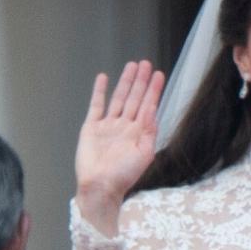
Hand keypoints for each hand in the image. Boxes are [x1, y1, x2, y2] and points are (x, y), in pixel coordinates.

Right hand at [75, 60, 163, 231]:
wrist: (100, 186)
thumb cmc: (124, 175)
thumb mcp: (144, 154)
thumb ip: (149, 132)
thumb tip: (154, 112)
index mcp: (139, 133)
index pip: (147, 106)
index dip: (153, 90)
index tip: (158, 74)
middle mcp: (124, 127)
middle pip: (134, 98)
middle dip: (140, 81)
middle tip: (146, 63)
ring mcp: (108, 125)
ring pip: (118, 98)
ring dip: (125, 82)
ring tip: (131, 66)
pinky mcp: (91, 127)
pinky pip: (96, 105)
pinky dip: (100, 92)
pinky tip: (104, 78)